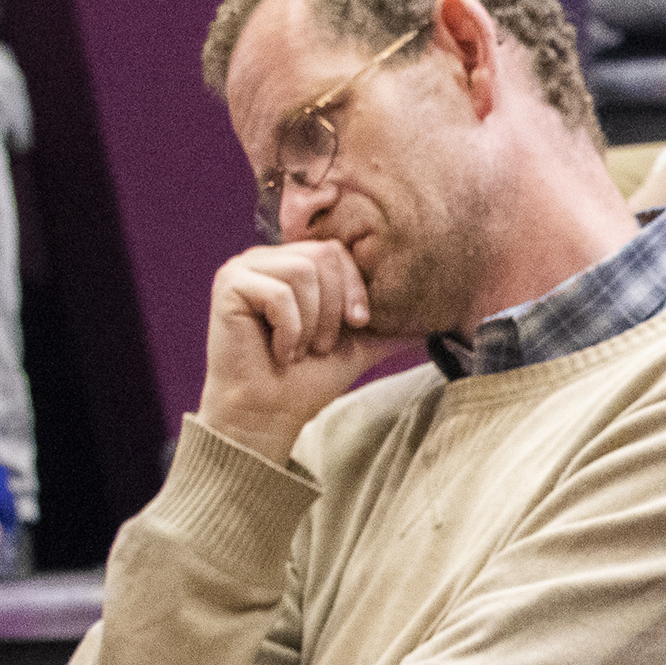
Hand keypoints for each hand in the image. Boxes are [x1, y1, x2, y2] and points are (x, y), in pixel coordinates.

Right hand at [193, 239, 401, 466]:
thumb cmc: (308, 380)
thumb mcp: (359, 346)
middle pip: (325, 255)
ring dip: (312, 323)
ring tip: (300, 349)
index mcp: (293, 263)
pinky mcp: (228, 285)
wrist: (269, 414)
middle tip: (320, 345)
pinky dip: (290, 331)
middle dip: (334, 309)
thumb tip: (437, 318)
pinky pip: (279, 294)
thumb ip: (389, 326)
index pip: (339, 251)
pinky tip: (279, 352)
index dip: (356, 289)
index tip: (358, 325)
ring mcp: (242, 268)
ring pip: (303, 272)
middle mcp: (265, 258)